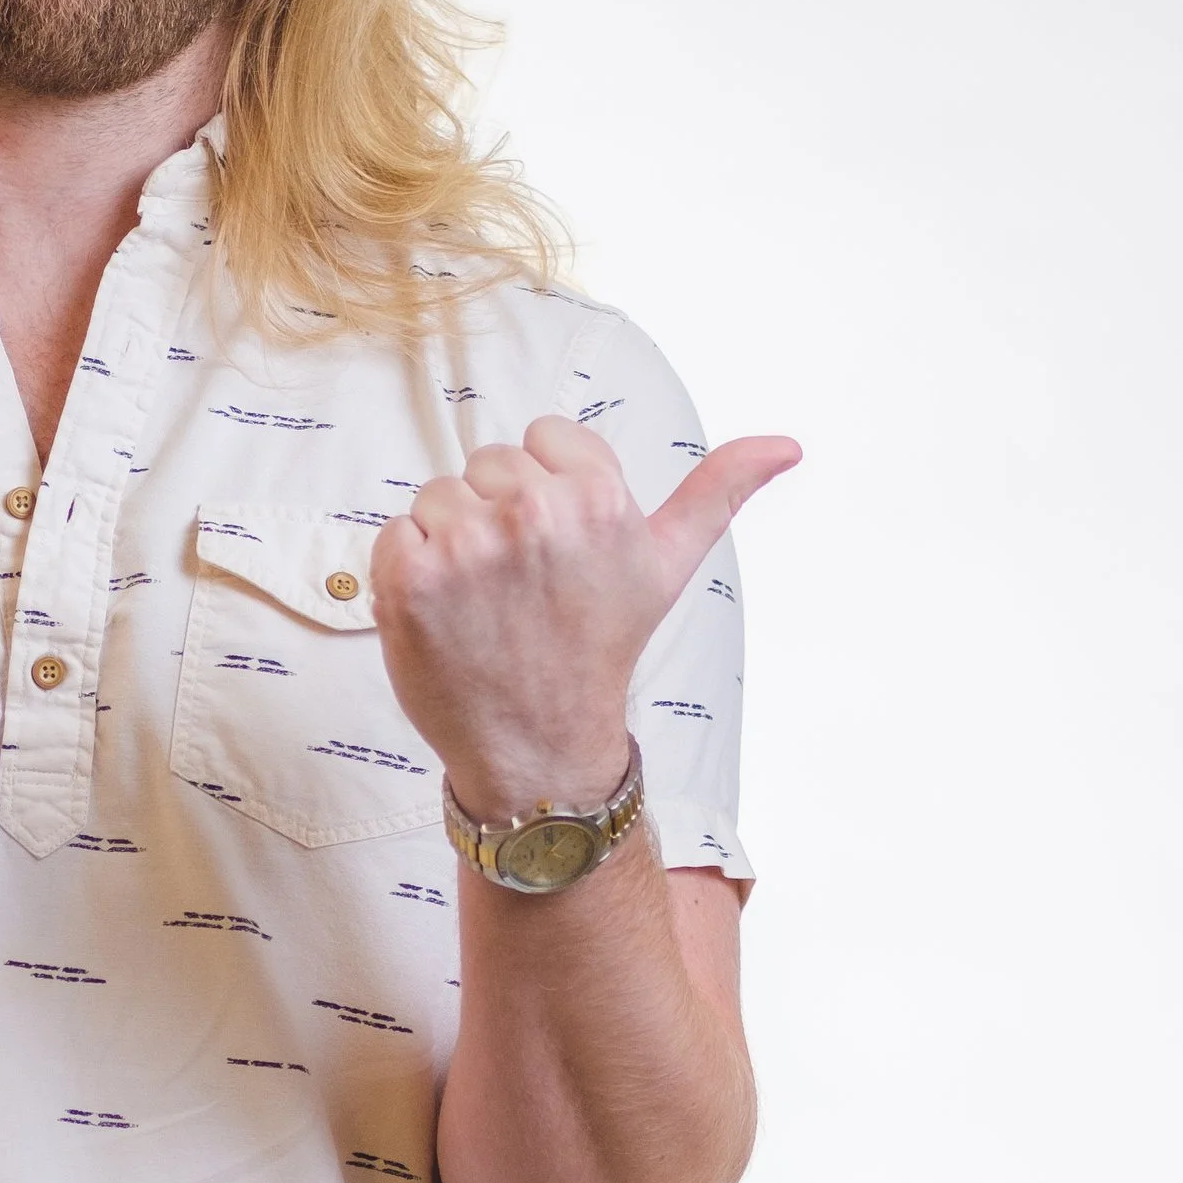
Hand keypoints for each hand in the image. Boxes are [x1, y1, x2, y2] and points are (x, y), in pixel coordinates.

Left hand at [370, 415, 798, 817]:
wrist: (540, 746)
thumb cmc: (600, 649)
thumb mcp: (668, 566)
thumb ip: (719, 492)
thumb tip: (786, 445)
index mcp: (600, 496)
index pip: (543, 436)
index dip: (546, 489)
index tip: (558, 548)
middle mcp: (536, 512)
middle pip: (488, 463)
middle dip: (498, 514)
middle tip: (522, 584)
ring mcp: (468, 544)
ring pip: (439, 495)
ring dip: (452, 541)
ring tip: (486, 601)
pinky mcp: (410, 576)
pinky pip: (395, 532)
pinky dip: (409, 569)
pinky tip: (447, 613)